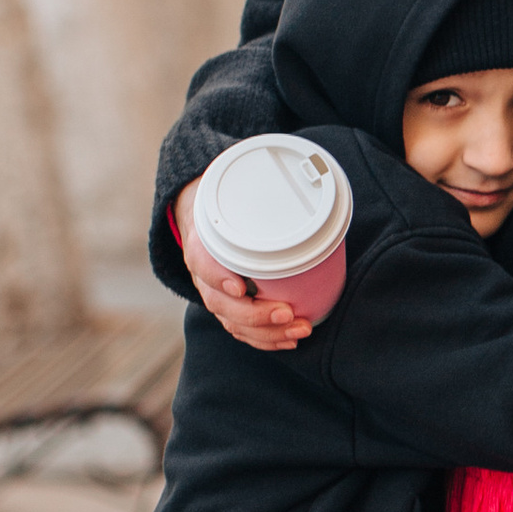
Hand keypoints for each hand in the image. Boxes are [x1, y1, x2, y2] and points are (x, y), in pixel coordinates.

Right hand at [174, 173, 309, 352]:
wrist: (201, 215)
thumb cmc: (228, 203)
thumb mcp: (234, 188)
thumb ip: (260, 187)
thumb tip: (311, 171)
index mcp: (201, 242)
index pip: (202, 263)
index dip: (219, 278)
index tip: (241, 288)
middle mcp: (203, 274)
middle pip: (221, 303)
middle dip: (256, 314)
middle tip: (287, 312)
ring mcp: (214, 293)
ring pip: (233, 322)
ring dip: (266, 331)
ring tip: (299, 329)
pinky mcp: (227, 307)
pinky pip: (241, 331)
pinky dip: (264, 339)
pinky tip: (288, 340)